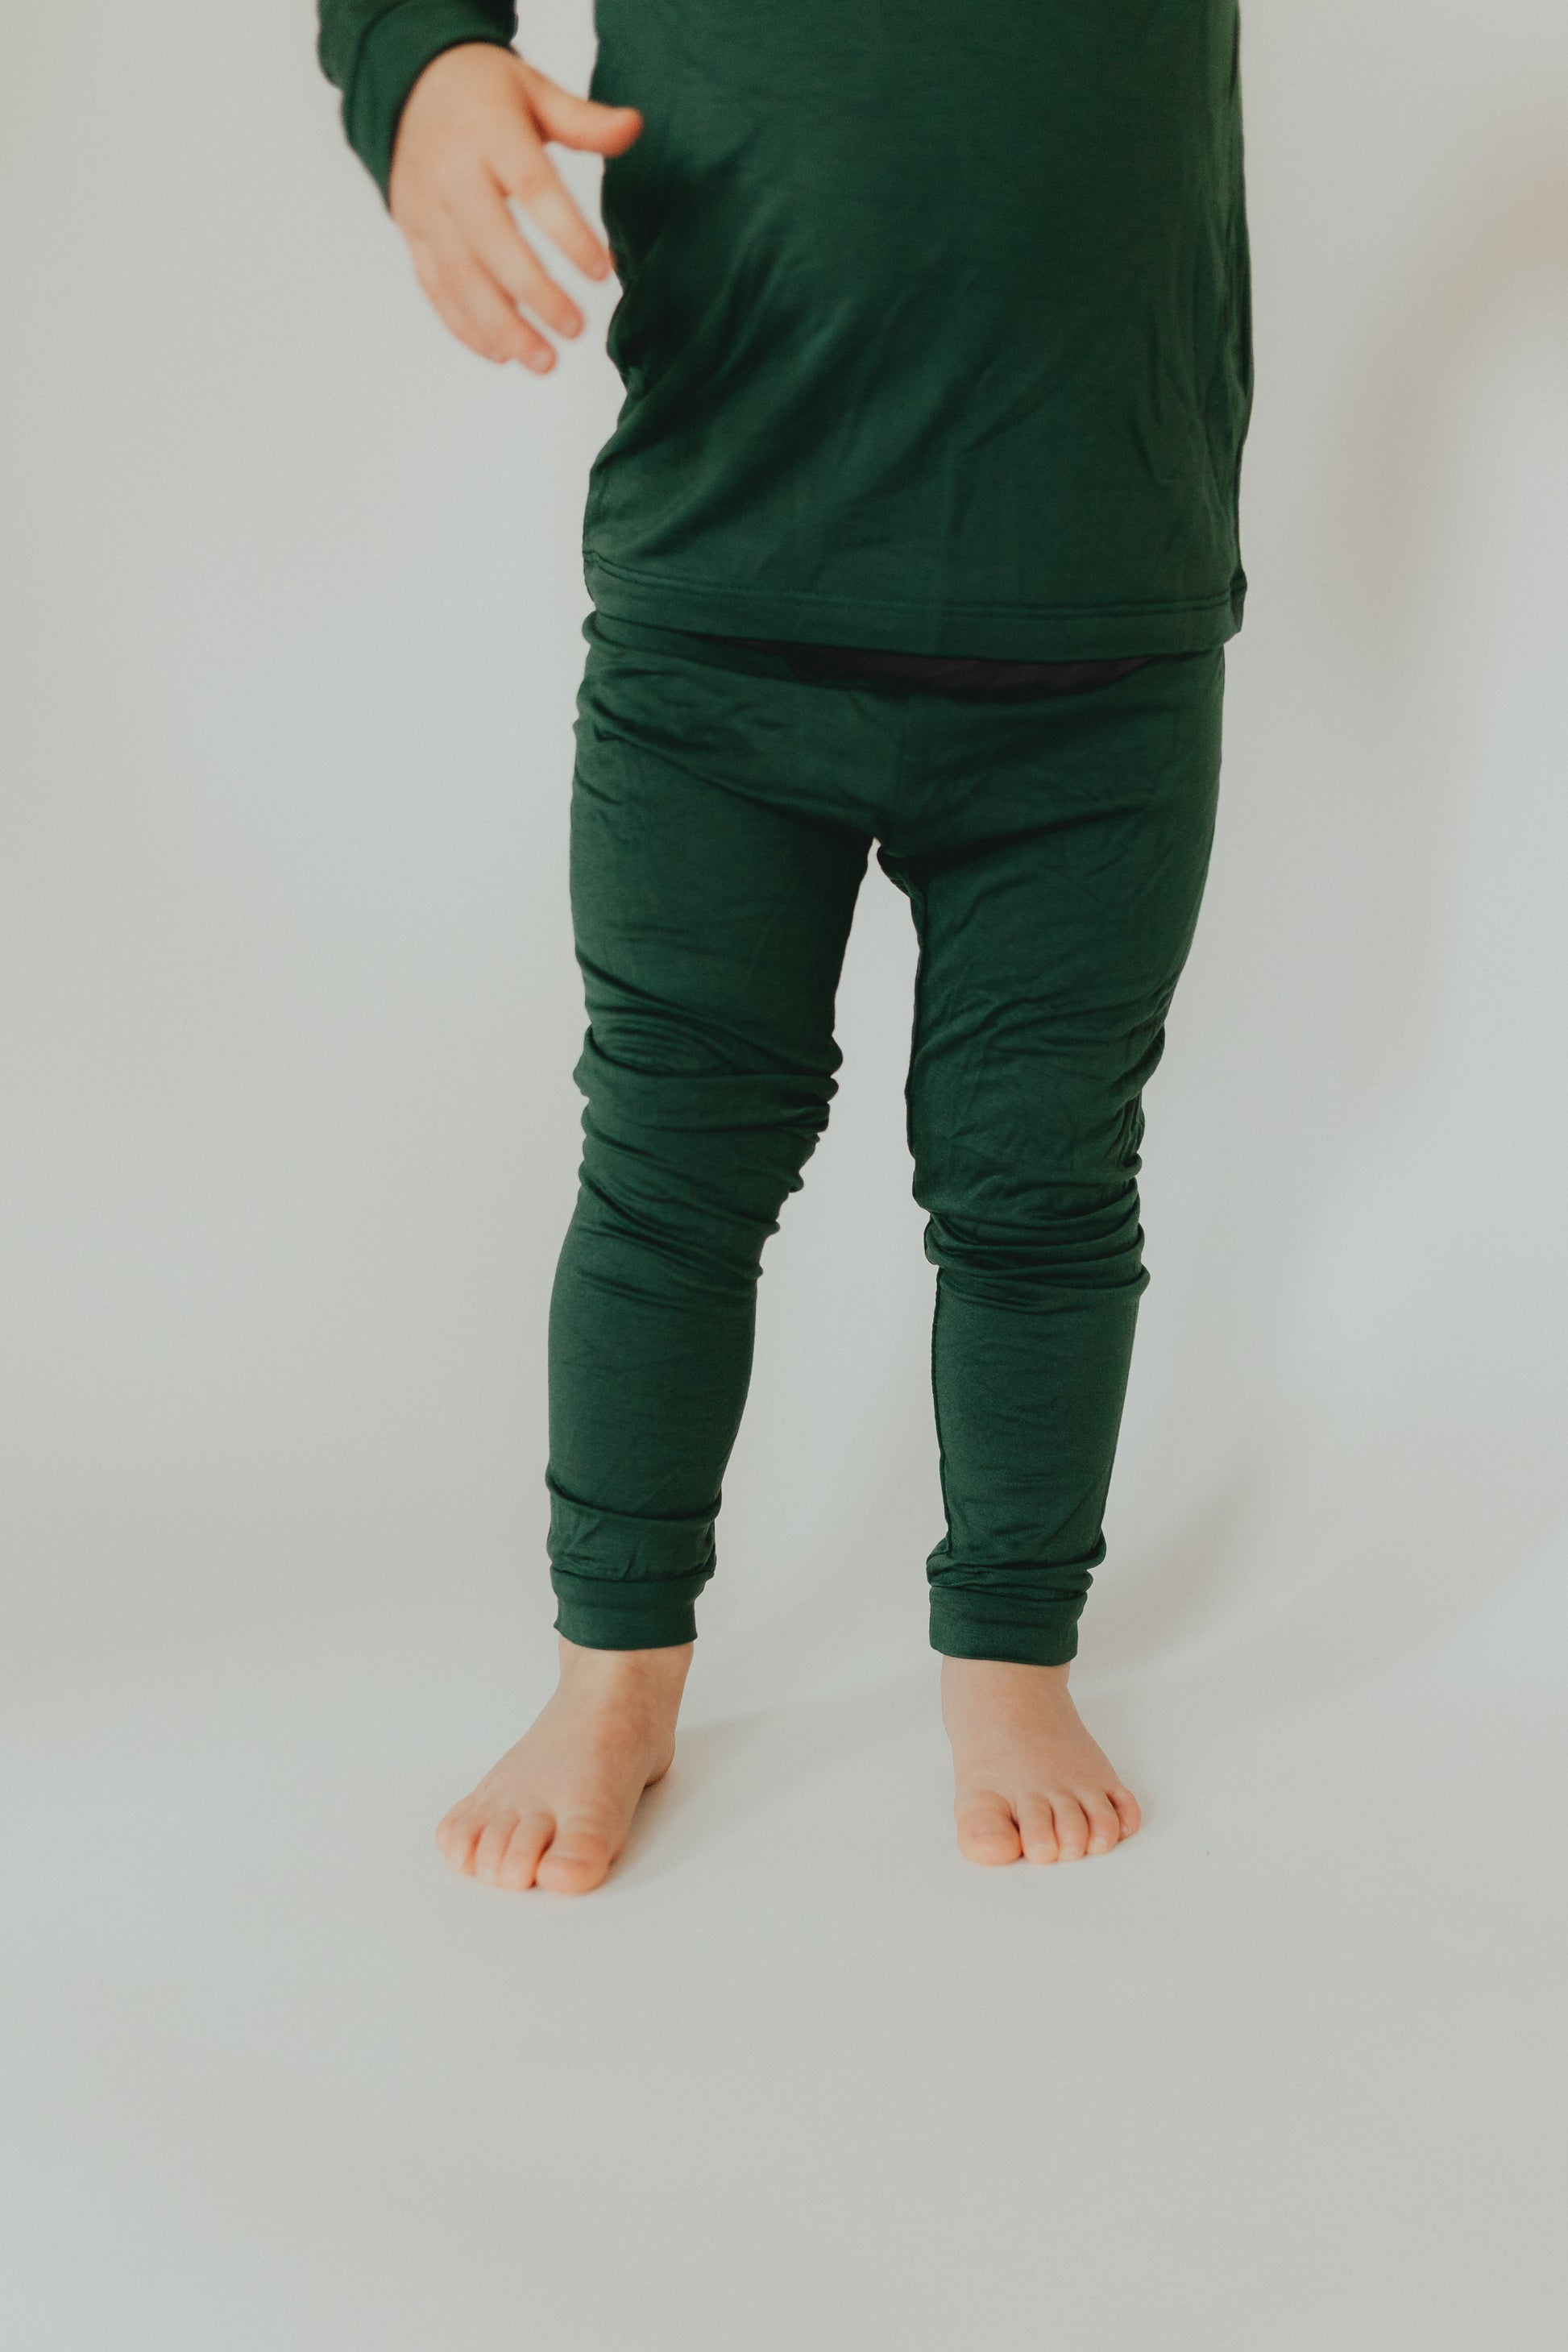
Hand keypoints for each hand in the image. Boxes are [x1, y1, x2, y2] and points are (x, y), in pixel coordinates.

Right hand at [388, 43, 641, 372]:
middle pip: (492, 243)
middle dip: (534, 293)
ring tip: (544, 362)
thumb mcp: (534, 90)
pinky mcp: (412, 233)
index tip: (602, 272)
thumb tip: (634, 126)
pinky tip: (500, 354)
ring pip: (460, 277)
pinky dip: (464, 325)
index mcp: (488, 132)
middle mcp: (450, 173)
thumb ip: (583, 120)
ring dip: (501, 326)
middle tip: (576, 330)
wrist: (408, 84)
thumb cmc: (484, 93)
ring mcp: (425, 207)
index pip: (532, 188)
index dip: (567, 233)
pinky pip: (434, 287)